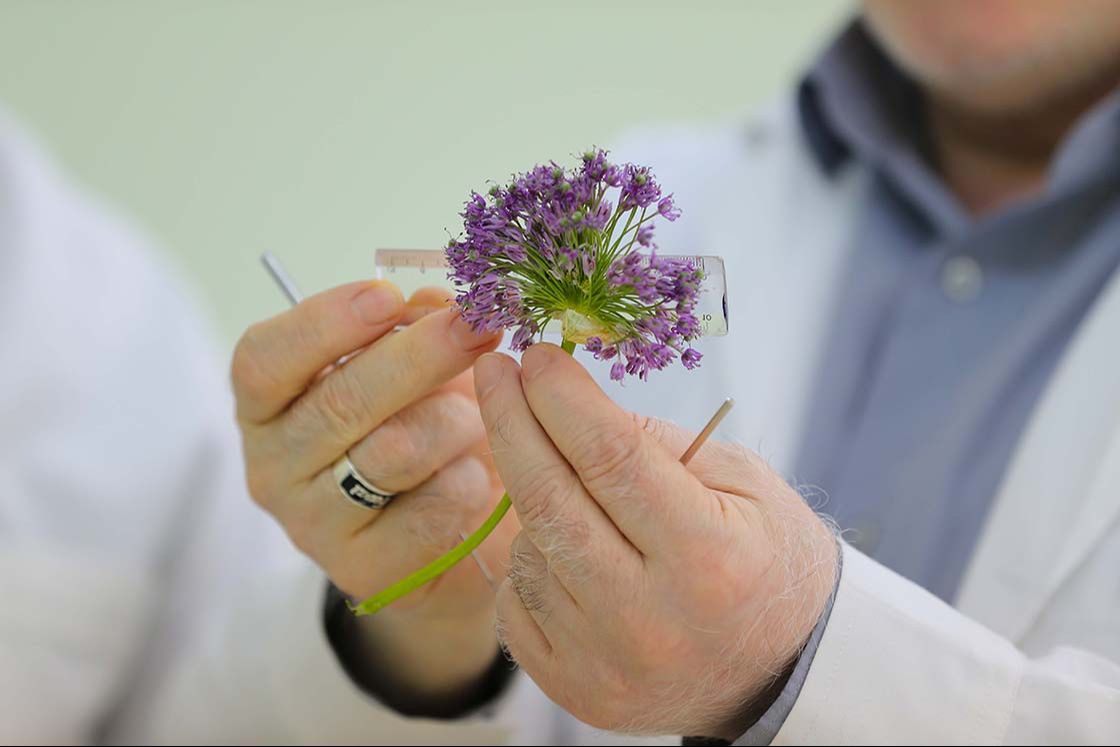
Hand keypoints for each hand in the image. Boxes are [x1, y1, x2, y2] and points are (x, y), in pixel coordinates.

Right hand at [231, 280, 516, 699]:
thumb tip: (437, 301)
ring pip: (391, 453)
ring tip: (476, 419)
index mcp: (267, 403)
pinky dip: (466, 483)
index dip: (325, 323)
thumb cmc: (421, 428)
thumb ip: (416, 326)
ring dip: (453, 423)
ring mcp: (312, 524)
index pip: (265, 360)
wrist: (446, 537)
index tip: (388, 296)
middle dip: (420, 356)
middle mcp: (273, 465)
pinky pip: (429, 512)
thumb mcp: (415, 368)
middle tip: (478, 325)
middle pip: (339, 402)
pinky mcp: (363, 570)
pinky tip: (473, 476)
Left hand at [473, 343, 838, 738]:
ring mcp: (604, 663)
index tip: (533, 352)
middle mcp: (649, 618)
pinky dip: (532, 561)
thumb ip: (656, 443)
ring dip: (535, 501)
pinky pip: (517, 601)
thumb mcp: (742, 482)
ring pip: (529, 549)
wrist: (779, 670)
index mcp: (707, 557)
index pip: (609, 456)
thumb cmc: (765, 560)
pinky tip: (566, 547)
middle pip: (550, 498)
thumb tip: (565, 399)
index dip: (562, 396)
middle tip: (495, 371)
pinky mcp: (573, 690)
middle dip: (512, 420)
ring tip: (575, 489)